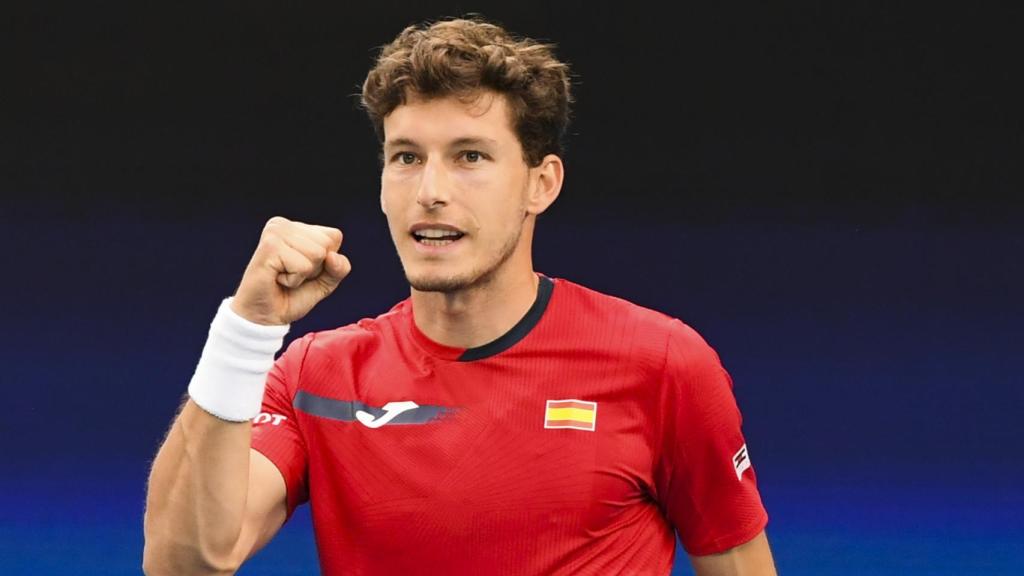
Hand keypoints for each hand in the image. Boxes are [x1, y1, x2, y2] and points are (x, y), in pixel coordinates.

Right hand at [231, 216, 351, 324]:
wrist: (265, 317)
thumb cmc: (292, 296)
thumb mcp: (325, 282)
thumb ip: (339, 268)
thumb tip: (333, 256)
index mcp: (297, 227)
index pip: (334, 236)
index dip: (326, 261)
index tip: (302, 269)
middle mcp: (284, 225)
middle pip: (326, 245)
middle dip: (315, 268)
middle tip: (291, 275)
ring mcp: (275, 233)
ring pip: (317, 254)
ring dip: (303, 275)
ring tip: (283, 276)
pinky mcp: (269, 246)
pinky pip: (303, 266)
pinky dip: (294, 280)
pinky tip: (276, 278)